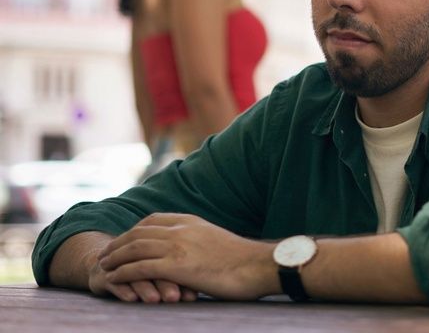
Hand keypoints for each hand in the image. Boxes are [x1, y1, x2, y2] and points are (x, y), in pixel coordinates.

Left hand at [97, 213, 275, 300]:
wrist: (255, 265)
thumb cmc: (241, 259)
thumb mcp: (215, 240)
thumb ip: (197, 239)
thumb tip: (188, 248)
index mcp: (190, 221)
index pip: (153, 220)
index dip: (133, 230)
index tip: (122, 239)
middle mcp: (181, 229)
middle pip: (139, 231)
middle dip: (118, 242)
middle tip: (105, 254)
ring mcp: (178, 246)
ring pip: (135, 247)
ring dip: (115, 257)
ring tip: (102, 266)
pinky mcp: (177, 266)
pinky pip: (141, 267)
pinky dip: (123, 272)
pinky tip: (113, 279)